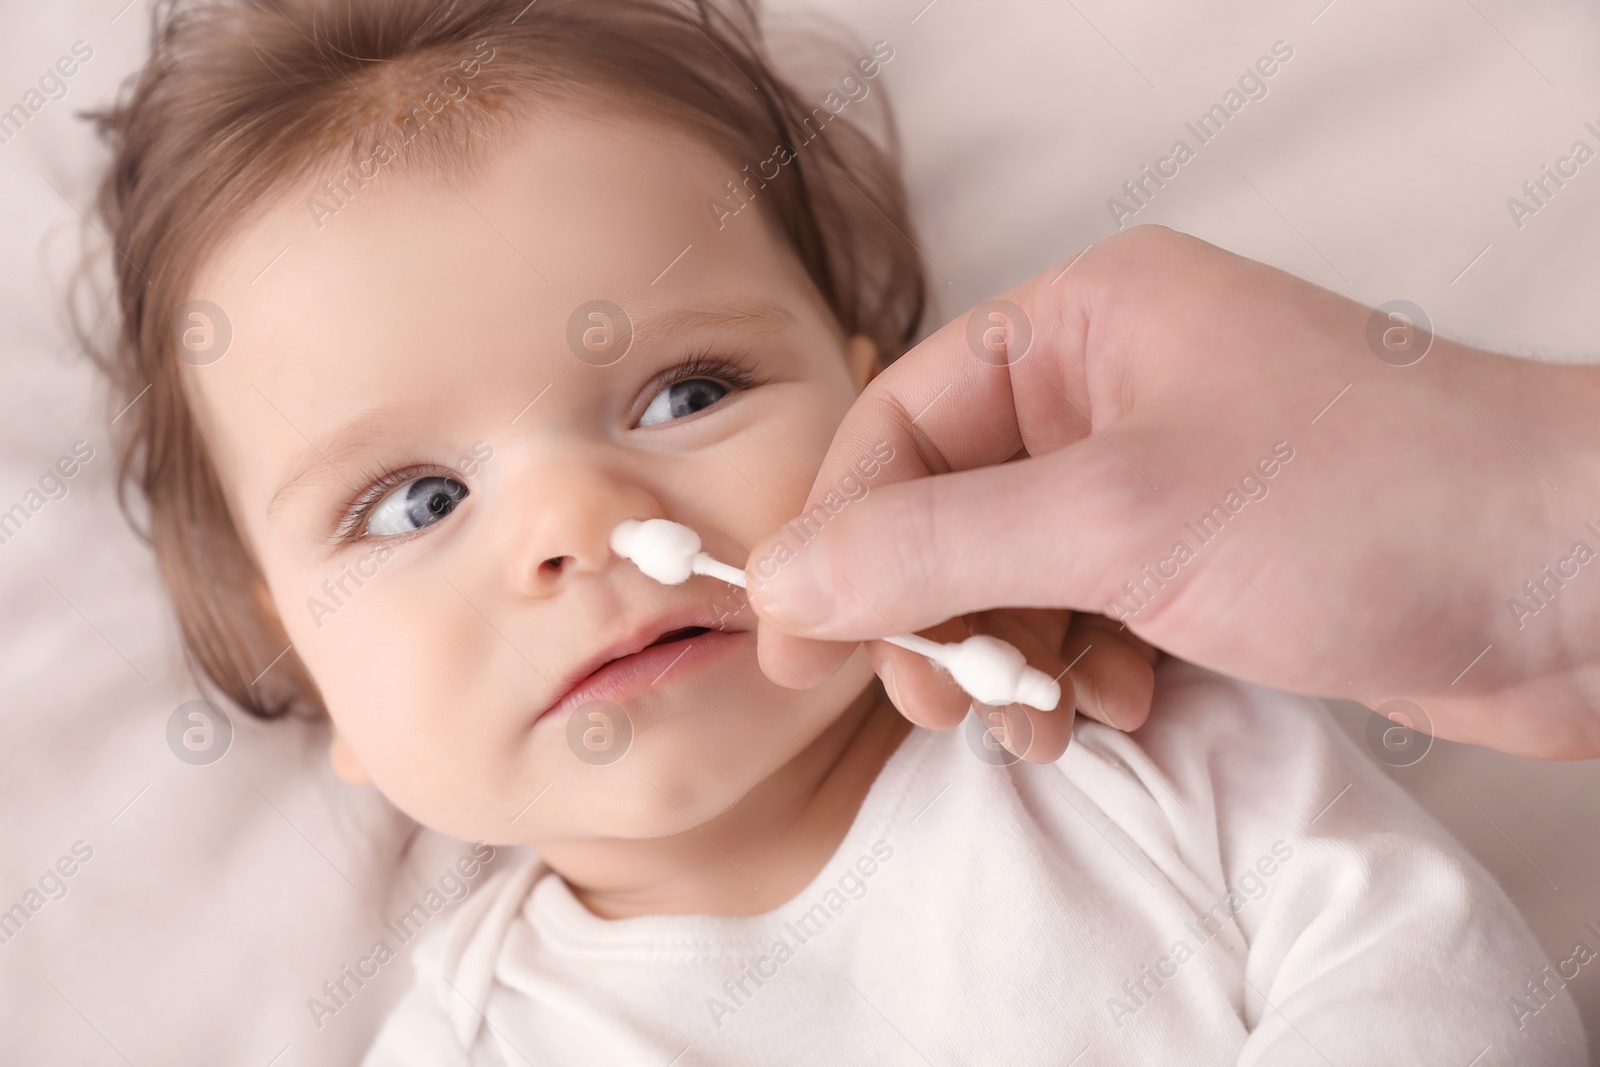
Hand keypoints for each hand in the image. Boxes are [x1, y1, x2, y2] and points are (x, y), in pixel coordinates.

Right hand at [746, 226, 1599, 757]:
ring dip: (1010, 659)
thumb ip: (933, 547)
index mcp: (1082, 328)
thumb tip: (790, 577)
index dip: (839, 534)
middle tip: (943, 701)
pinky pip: (1091, 615)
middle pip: (951, 506)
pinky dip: (1086, 672)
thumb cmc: (1378, 499)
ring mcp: (1165, 475)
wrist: (1581, 581)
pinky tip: (1125, 704)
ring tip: (1044, 721)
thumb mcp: (1117, 518)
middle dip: (935, 614)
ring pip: (1018, 574)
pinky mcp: (1211, 556)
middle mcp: (1116, 390)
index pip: (903, 425)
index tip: (800, 638)